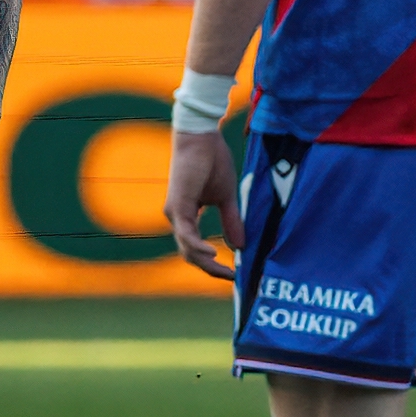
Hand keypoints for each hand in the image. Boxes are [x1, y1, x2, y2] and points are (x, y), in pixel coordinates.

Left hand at [166, 128, 240, 280]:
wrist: (202, 138)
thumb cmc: (213, 162)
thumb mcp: (226, 198)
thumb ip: (231, 221)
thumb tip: (240, 247)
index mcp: (187, 216)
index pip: (196, 248)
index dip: (213, 265)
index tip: (233, 275)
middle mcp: (177, 218)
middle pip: (190, 254)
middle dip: (211, 270)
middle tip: (231, 279)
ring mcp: (175, 213)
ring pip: (186, 249)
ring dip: (206, 264)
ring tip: (226, 271)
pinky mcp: (178, 205)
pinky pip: (186, 234)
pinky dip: (198, 247)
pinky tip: (214, 254)